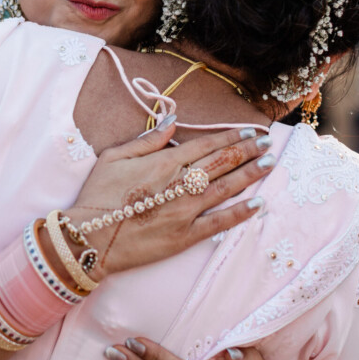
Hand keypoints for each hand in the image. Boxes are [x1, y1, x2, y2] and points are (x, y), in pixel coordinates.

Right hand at [64, 118, 272, 278]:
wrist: (88, 237)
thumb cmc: (97, 195)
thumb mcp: (114, 157)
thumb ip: (147, 139)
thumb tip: (172, 121)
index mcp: (163, 162)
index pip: (206, 145)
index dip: (231, 137)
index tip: (250, 132)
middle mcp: (179, 184)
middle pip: (222, 162)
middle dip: (248, 151)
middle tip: (268, 144)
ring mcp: (184, 211)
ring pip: (226, 188)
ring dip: (251, 174)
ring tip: (270, 164)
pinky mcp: (184, 236)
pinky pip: (219, 223)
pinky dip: (240, 212)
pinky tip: (258, 203)